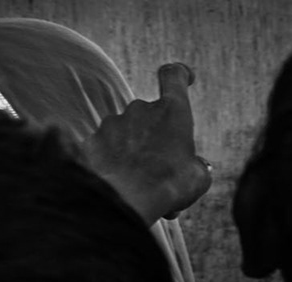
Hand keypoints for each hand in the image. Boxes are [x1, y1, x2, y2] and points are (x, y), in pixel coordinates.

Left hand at [76, 63, 210, 223]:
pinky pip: (108, 149)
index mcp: (172, 112)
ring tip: (143, 185)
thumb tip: (193, 165)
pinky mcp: (92, 139)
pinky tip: (122, 186)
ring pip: (129, 135)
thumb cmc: (170, 185)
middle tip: (165, 170)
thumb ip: (195, 163)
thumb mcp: (199, 177)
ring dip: (136, 153)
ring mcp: (113, 122)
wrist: (127, 198)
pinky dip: (115, 164)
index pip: (173, 77)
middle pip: (151, 116)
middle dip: (157, 138)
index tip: (183, 77)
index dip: (179, 74)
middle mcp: (141, 109)